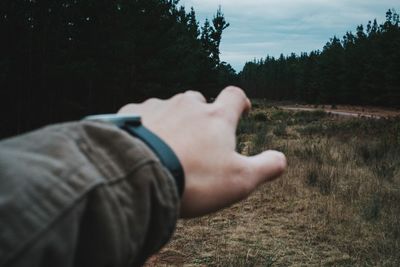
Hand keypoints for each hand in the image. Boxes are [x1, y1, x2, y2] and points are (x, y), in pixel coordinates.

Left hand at [118, 86, 286, 217]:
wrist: (139, 176)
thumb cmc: (194, 179)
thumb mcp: (240, 180)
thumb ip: (266, 167)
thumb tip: (281, 159)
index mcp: (216, 117)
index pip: (234, 95)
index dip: (240, 101)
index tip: (241, 109)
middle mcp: (187, 104)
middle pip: (199, 100)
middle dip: (202, 113)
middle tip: (200, 136)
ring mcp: (158, 106)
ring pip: (170, 106)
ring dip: (174, 120)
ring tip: (169, 145)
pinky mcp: (131, 113)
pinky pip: (142, 113)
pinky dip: (148, 125)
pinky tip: (145, 144)